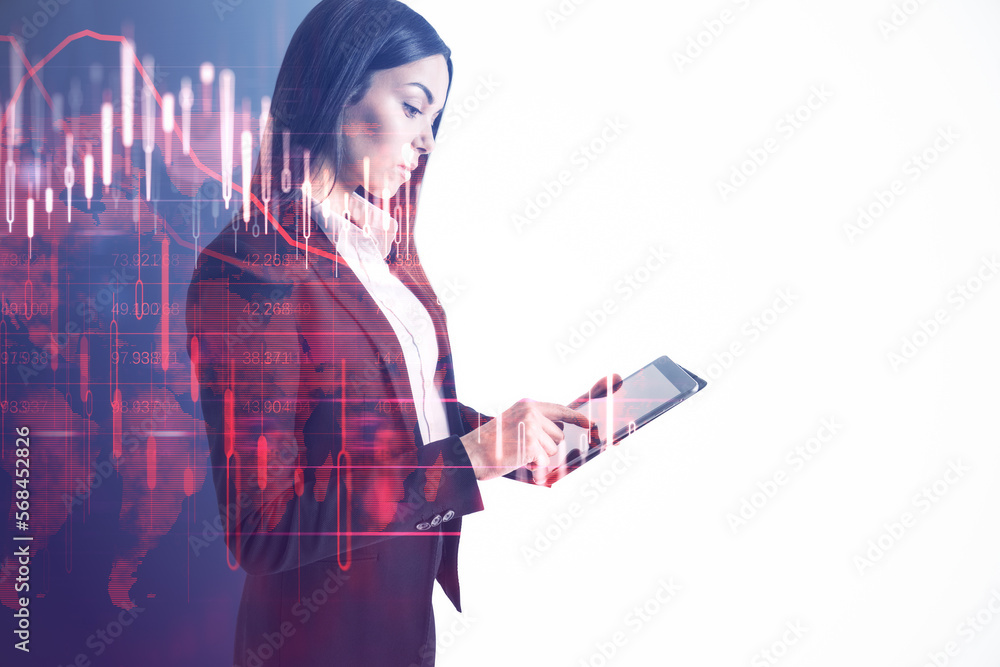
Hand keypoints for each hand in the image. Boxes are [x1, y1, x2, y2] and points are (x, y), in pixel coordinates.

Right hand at [459, 399, 592, 483]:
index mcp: (527, 405)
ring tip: (518, 453)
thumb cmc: (491, 443)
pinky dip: (534, 467)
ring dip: (539, 457)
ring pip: (553, 450)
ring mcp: (532, 428)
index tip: (589, 423)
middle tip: (523, 448)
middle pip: (558, 435)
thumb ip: (534, 423)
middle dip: (546, 446)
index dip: (576, 417)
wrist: (471, 454)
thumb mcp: (513, 422)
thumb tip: (558, 434)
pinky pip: (544, 461)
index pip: (559, 409)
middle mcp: (532, 413)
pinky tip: (518, 461)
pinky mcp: (532, 445)